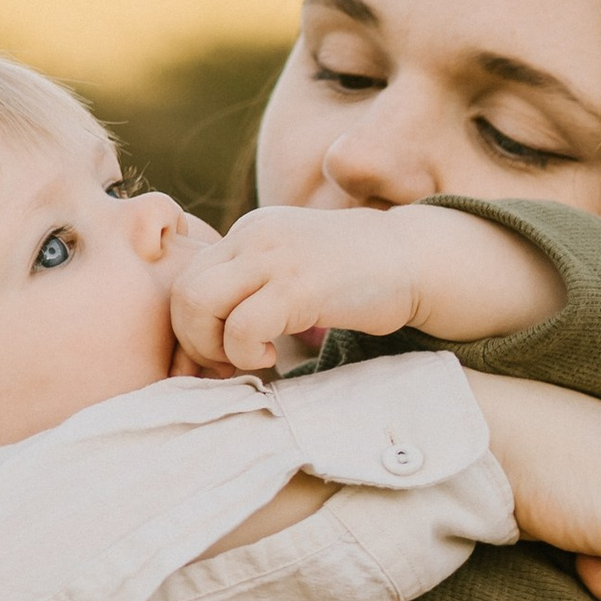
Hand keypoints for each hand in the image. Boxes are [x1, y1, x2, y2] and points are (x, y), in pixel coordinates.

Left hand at [171, 203, 556, 375]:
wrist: (418, 258)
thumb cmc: (360, 277)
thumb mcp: (296, 267)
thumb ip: (257, 285)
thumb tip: (216, 335)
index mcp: (249, 233)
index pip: (186, 277)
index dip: (190, 326)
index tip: (216, 357)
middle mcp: (254, 237)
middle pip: (181, 291)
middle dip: (193, 341)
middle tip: (226, 367)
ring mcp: (275, 257)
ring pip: (198, 304)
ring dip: (214, 346)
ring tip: (251, 360)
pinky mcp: (300, 284)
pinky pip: (243, 327)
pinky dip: (248, 353)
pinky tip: (276, 357)